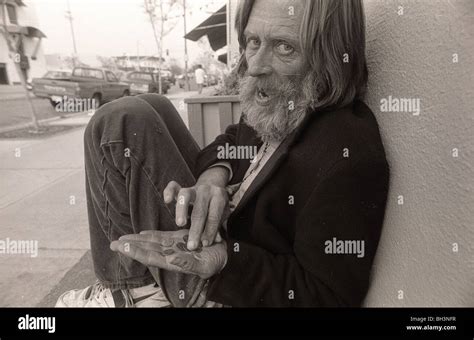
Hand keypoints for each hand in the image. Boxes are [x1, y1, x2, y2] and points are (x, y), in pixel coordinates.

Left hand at [110, 229, 226, 278]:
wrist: (227, 256)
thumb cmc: (217, 262)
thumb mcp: (205, 265)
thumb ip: (188, 264)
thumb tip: (171, 259)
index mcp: (174, 261)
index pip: (150, 256)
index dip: (135, 251)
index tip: (121, 246)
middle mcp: (171, 254)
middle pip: (146, 249)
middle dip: (130, 246)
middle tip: (113, 243)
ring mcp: (174, 247)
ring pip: (151, 243)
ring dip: (137, 241)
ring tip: (122, 238)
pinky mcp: (180, 240)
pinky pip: (162, 238)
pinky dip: (151, 236)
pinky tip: (142, 234)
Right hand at [164, 167, 229, 250]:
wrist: (212, 183)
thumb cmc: (217, 204)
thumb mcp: (222, 213)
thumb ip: (217, 226)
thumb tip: (216, 240)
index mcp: (219, 197)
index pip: (214, 216)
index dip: (210, 231)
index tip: (205, 244)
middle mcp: (206, 191)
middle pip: (200, 211)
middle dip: (196, 229)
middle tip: (191, 246)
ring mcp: (194, 188)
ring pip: (185, 197)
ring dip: (182, 211)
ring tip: (180, 224)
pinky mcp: (182, 187)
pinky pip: (173, 187)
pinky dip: (169, 192)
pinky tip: (167, 200)